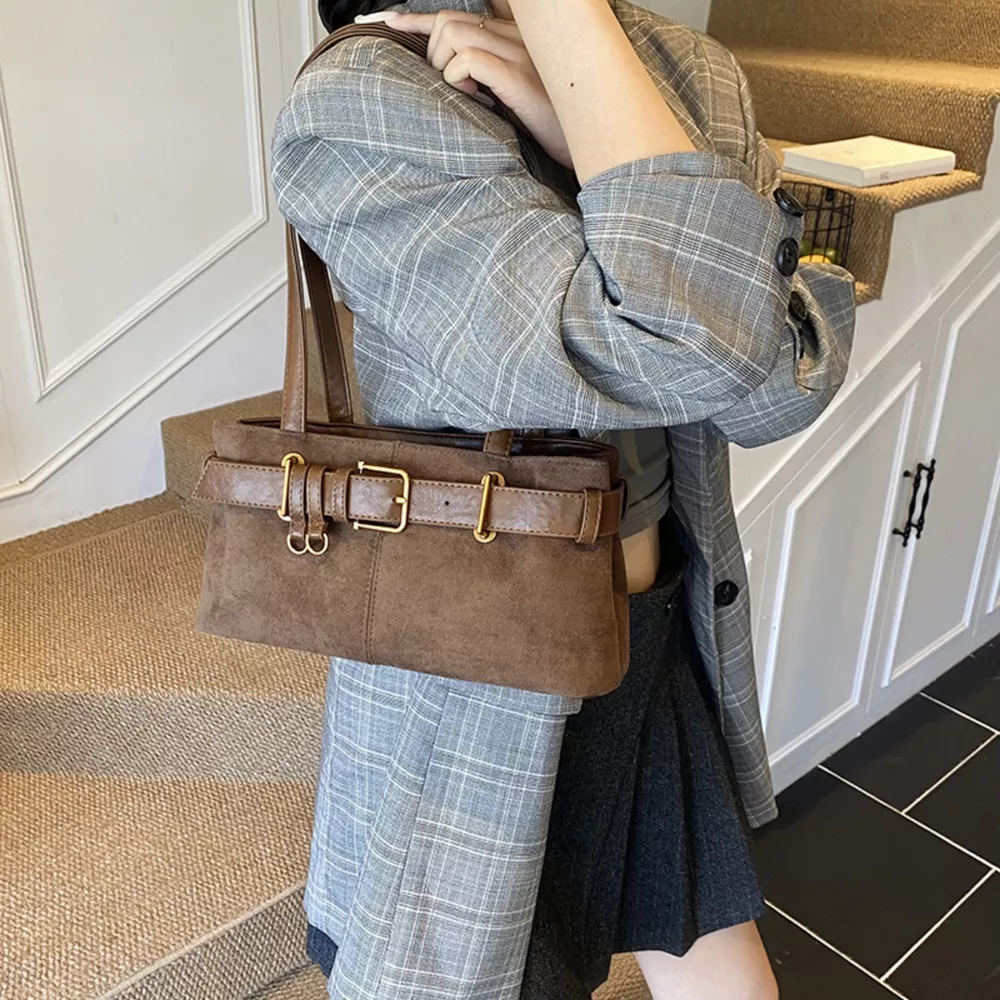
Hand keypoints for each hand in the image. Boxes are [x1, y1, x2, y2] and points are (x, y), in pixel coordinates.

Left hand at [364, 9, 572, 167]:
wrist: (594, 143)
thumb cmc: (558, 127)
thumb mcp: (521, 100)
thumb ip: (493, 84)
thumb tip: (459, 85)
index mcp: (517, 40)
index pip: (460, 17)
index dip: (419, 19)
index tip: (391, 21)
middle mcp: (517, 39)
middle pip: (449, 21)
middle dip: (432, 52)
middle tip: (448, 85)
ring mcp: (519, 55)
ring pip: (453, 35)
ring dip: (444, 65)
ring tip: (465, 93)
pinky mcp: (519, 78)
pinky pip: (469, 61)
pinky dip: (458, 78)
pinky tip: (474, 97)